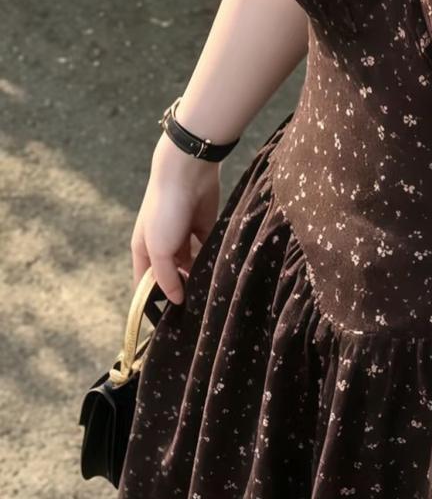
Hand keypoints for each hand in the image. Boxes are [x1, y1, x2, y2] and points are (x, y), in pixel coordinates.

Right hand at [130, 136, 222, 303]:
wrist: (188, 172)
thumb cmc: (165, 210)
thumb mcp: (159, 248)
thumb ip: (165, 276)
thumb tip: (176, 300)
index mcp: (144, 251)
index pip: (144, 285)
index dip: (152, 303)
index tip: (168, 326)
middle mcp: (163, 246)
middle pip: (171, 276)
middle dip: (181, 292)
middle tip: (196, 316)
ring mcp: (184, 237)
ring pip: (192, 266)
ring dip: (199, 278)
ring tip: (211, 298)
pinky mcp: (205, 228)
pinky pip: (207, 252)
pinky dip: (211, 261)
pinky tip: (221, 275)